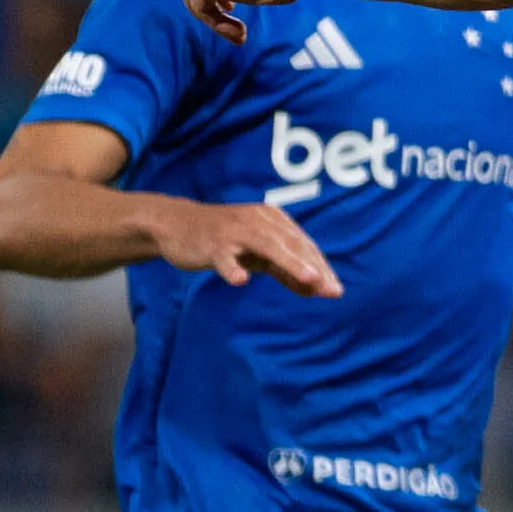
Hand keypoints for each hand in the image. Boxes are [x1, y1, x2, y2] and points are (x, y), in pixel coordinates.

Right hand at [148, 197, 341, 297]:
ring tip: (310, 279)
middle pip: (293, 245)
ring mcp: (236, 232)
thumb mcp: (258, 253)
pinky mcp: (212, 244)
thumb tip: (314, 289)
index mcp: (274, 220)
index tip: (336, 290)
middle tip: (333, 291)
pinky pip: (224, 257)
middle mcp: (260, 221)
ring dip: (290, 263)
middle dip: (315, 269)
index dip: (322, 267)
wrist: (177, 224)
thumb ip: (284, 269)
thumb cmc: (225, 239)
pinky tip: (240, 280)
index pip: (304, 245)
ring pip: (268, 247)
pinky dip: (232, 267)